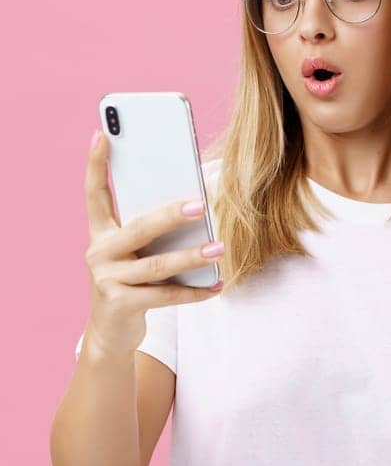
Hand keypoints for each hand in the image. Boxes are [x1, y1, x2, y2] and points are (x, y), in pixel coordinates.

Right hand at [83, 129, 224, 353]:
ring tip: (220, 247)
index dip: (96, 164)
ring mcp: (107, 279)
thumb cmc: (131, 279)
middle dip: (169, 215)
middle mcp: (99, 252)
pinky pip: (165, 295)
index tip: (103, 134)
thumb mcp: (134, 252)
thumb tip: (194, 203)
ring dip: (191, 257)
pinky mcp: (121, 305)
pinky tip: (217, 285)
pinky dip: (194, 291)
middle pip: (138, 228)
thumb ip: (150, 230)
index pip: (94, 193)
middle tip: (199, 204)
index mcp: (101, 233)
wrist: (111, 331)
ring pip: (156, 265)